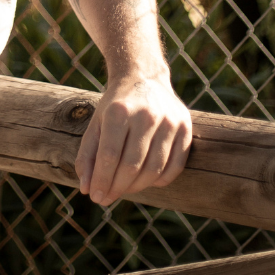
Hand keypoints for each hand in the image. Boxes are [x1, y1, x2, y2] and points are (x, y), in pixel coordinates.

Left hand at [75, 71, 192, 206]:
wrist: (143, 77)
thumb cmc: (116, 106)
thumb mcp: (96, 124)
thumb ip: (88, 155)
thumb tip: (87, 189)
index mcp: (119, 110)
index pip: (109, 155)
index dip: (102, 180)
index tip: (96, 196)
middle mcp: (146, 114)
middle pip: (132, 165)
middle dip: (117, 187)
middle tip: (107, 198)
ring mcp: (169, 121)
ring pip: (154, 169)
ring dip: (137, 187)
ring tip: (124, 189)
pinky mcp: (186, 128)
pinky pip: (175, 167)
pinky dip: (160, 180)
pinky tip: (146, 180)